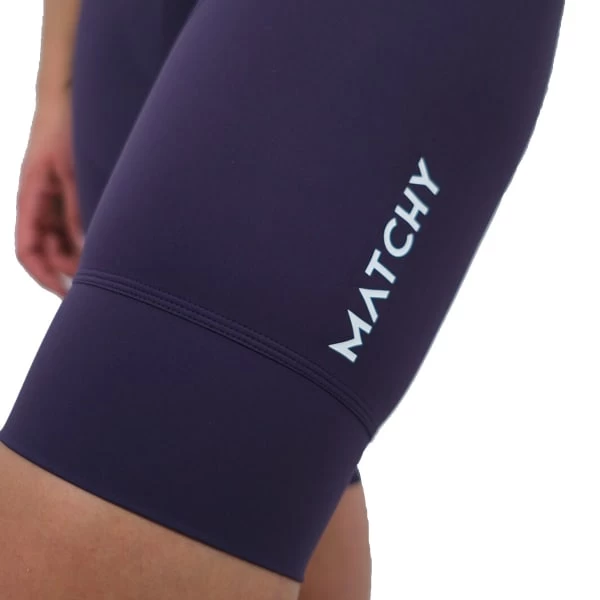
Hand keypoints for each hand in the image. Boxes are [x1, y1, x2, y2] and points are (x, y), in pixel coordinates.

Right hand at [15, 93, 83, 298]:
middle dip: (64, 269)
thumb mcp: (72, 171)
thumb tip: (84, 247)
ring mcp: (51, 200)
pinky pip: (70, 225)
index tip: (65, 292)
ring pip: (59, 240)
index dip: (43, 274)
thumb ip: (76, 208)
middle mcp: (37, 205)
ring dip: (75, 255)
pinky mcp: (65, 194)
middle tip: (95, 280)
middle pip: (44, 250)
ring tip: (102, 264)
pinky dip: (82, 238)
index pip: (27, 250)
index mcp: (28, 199)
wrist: (67, 100)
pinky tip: (101, 244)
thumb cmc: (63, 129)